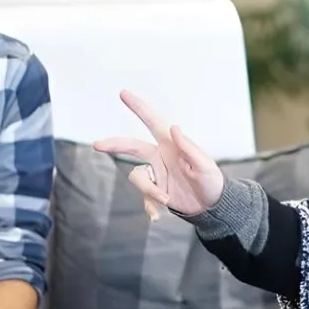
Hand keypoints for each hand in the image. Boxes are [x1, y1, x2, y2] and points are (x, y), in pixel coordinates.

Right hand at [94, 90, 225, 218]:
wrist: (211, 206)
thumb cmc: (212, 182)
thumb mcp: (204, 165)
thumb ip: (189, 147)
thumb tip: (173, 127)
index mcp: (171, 144)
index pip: (152, 121)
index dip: (138, 107)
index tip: (123, 93)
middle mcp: (160, 156)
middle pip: (131, 146)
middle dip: (114, 144)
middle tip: (97, 145)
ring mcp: (155, 174)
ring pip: (137, 178)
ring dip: (149, 191)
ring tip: (166, 199)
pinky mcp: (154, 191)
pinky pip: (143, 198)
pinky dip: (149, 207)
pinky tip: (157, 215)